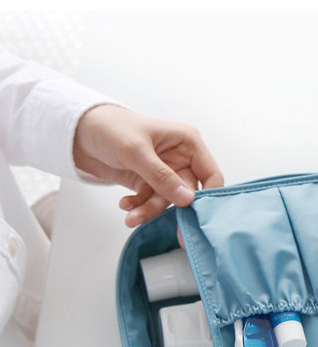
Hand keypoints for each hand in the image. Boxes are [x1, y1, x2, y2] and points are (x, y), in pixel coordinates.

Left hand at [73, 104, 223, 226]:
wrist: (78, 131)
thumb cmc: (109, 127)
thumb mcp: (136, 151)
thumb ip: (162, 177)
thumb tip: (187, 199)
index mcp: (188, 142)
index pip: (211, 175)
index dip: (206, 196)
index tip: (194, 214)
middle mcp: (181, 158)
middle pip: (187, 192)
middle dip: (166, 205)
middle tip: (151, 218)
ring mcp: (165, 171)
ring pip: (167, 200)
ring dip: (149, 210)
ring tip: (130, 216)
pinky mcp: (149, 182)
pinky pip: (151, 201)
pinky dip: (139, 206)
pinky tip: (125, 204)